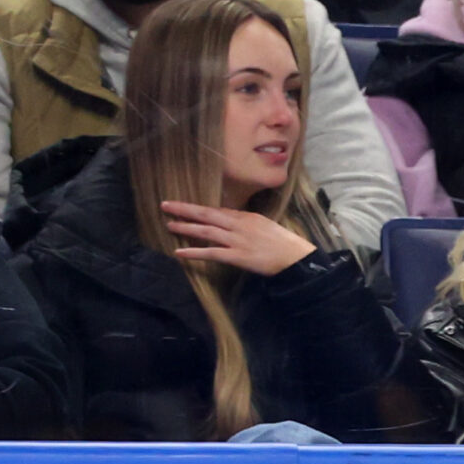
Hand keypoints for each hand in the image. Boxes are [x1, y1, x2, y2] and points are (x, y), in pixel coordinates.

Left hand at [161, 200, 316, 277]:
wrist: (297, 258)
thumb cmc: (286, 245)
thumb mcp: (266, 227)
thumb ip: (248, 224)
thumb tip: (233, 224)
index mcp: (247, 216)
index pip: (218, 210)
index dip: (199, 208)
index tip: (184, 206)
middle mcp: (239, 225)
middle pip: (207, 214)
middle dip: (185, 209)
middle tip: (166, 205)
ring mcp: (237, 240)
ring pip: (206, 231)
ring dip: (186, 227)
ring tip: (169, 224)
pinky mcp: (238, 256)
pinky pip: (212, 253)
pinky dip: (194, 252)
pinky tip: (180, 252)